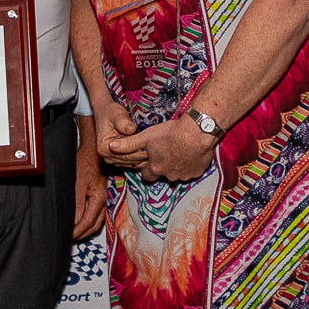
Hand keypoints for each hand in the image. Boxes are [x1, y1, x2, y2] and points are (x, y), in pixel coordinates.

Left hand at [72, 117, 108, 239]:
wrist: (93, 150)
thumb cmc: (85, 162)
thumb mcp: (77, 181)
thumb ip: (76, 202)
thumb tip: (75, 221)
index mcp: (98, 198)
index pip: (88, 222)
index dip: (77, 232)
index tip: (67, 237)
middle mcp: (102, 201)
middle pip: (94, 225)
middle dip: (81, 234)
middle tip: (68, 239)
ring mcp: (102, 199)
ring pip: (96, 222)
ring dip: (85, 230)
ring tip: (73, 235)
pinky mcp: (99, 197)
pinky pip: (96, 215)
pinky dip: (88, 223)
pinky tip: (80, 223)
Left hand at [102, 117, 216, 182]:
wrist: (197, 132)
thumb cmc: (171, 134)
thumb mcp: (147, 137)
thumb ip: (129, 144)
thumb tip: (110, 147)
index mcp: (155, 167)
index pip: (146, 175)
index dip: (147, 168)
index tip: (150, 160)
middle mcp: (169, 175)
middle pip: (163, 174)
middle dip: (164, 167)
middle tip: (166, 153)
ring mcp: (184, 174)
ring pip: (178, 173)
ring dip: (178, 165)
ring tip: (180, 150)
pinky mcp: (197, 171)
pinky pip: (192, 170)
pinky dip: (191, 164)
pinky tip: (191, 152)